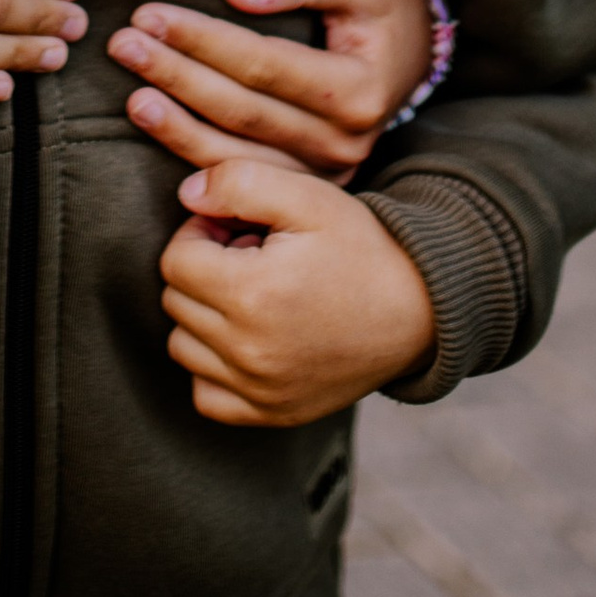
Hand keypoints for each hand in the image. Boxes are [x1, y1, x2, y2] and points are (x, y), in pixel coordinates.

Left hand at [113, 0, 434, 176]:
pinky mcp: (307, 191)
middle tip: (123, 45)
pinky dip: (195, 160)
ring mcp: (325, 174)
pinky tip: (160, 137)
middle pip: (242, 111)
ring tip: (130, 95)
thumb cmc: (384, 10)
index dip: (202, 39)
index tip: (150, 14)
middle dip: (176, 76)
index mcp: (357, 90)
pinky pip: (241, 180)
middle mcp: (343, 141)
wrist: (415, 61)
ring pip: (234, 155)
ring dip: (175, 126)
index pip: (263, 64)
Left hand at [157, 154, 436, 426]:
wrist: (420, 310)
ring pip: (183, 346)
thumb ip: (239, 182)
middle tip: (251, 257)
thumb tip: (186, 196)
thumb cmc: (361, 247)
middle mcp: (250, 351)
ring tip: (253, 294)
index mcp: (253, 294)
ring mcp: (261, 390)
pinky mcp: (273, 414)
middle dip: (203, 270)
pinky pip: (206, 395)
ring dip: (203, 315)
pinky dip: (213, 367)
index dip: (201, 233)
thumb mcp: (308, 196)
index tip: (238, 229)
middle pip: (176, 301)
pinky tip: (247, 338)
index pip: (175, 260)